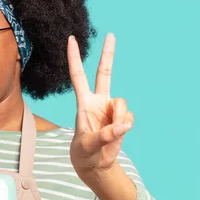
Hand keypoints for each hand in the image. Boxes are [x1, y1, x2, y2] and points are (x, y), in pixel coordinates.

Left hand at [67, 33, 133, 176]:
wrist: (95, 165)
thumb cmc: (83, 153)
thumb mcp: (87, 146)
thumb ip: (103, 136)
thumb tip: (122, 126)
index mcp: (83, 103)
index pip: (78, 76)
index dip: (74, 58)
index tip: (71, 40)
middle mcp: (98, 101)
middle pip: (104, 73)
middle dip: (108, 54)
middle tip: (111, 34)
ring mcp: (110, 109)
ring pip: (122, 103)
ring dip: (118, 117)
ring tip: (111, 132)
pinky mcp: (121, 119)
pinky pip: (128, 117)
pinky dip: (124, 126)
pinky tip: (118, 134)